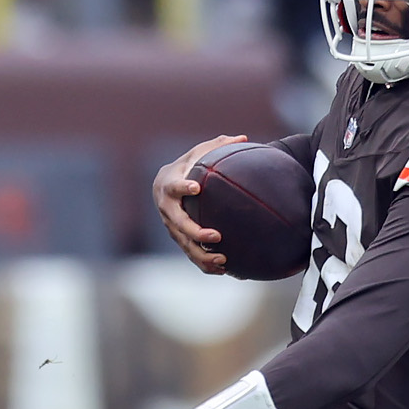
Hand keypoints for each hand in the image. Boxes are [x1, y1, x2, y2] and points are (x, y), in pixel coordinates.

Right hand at [153, 134, 245, 274]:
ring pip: (184, 244)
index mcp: (169, 185)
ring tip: (223, 260)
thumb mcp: (199, 153)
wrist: (165, 186)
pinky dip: (205, 264)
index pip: (174, 186)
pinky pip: (191, 255)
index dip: (183, 186)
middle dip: (195, 231)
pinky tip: (226, 270)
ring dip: (202, 255)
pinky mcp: (179, 239)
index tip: (196, 187)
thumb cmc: (188, 166)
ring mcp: (171, 227)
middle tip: (217, 236)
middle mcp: (167, 209)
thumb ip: (218, 146)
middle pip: (178, 223)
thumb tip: (243, 137)